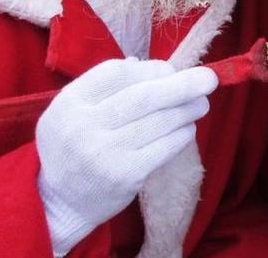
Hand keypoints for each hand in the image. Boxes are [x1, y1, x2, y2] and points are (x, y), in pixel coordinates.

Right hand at [35, 59, 217, 253]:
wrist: (58, 201)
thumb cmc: (73, 146)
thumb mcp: (72, 109)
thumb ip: (105, 86)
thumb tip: (153, 66)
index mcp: (70, 102)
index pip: (116, 72)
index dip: (149, 68)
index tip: (168, 71)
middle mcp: (84, 125)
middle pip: (143, 96)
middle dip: (182, 85)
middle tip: (208, 79)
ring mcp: (105, 153)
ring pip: (159, 121)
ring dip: (187, 109)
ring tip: (202, 103)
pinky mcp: (126, 176)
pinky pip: (164, 147)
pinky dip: (182, 134)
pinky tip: (187, 129)